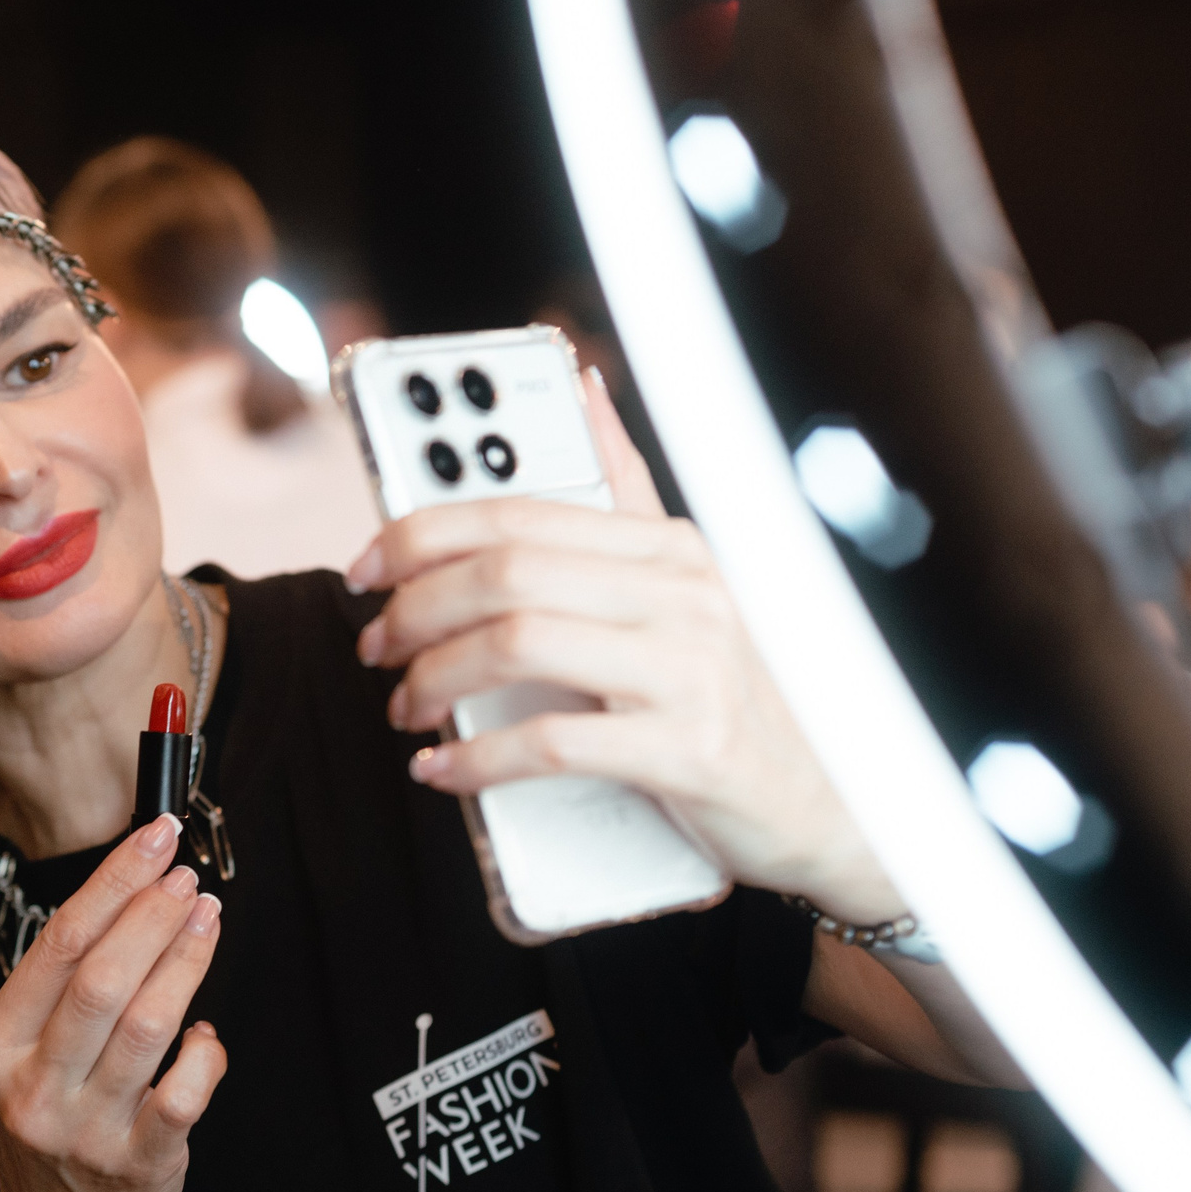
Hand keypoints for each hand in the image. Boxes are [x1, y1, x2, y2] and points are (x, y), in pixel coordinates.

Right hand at [0, 815, 227, 1191]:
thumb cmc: (52, 1123)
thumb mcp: (21, 1057)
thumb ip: (57, 990)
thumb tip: (127, 893)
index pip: (56, 946)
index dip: (111, 884)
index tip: (151, 842)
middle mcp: (31, 1089)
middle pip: (101, 979)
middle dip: (152, 915)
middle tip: (187, 879)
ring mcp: (84, 1130)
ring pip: (146, 1026)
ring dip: (185, 961)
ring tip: (207, 919)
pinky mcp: (138, 1164)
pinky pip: (185, 1092)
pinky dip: (204, 1050)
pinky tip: (205, 1030)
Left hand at [344, 370, 900, 920]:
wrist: (825, 804)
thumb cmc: (729, 696)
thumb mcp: (685, 585)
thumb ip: (626, 493)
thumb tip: (584, 386)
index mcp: (668, 547)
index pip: (519, 513)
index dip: (422, 533)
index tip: (365, 568)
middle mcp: (684, 593)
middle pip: (507, 573)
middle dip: (415, 609)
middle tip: (377, 648)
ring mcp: (690, 670)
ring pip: (521, 643)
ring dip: (436, 678)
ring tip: (407, 708)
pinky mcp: (688, 751)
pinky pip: (554, 743)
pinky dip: (478, 758)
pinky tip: (443, 769)